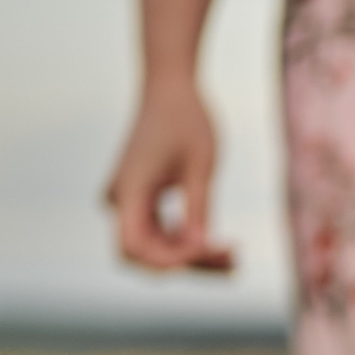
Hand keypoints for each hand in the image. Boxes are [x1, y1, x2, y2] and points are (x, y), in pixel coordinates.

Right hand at [104, 78, 235, 272]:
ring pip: (155, 249)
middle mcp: (120, 201)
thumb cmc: (186, 120)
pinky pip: (161, 234)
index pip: (136, 247)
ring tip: (234, 257)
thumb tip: (200, 250)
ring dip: (193, 259)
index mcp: (129, 189)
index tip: (212, 249)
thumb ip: (198, 209)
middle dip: (187, 265)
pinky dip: (188, 244)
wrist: (170, 90)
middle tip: (233, 261)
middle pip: (146, 254)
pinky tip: (222, 246)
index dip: (172, 260)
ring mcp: (129, 203)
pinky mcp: (142, 202)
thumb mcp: (200, 166)